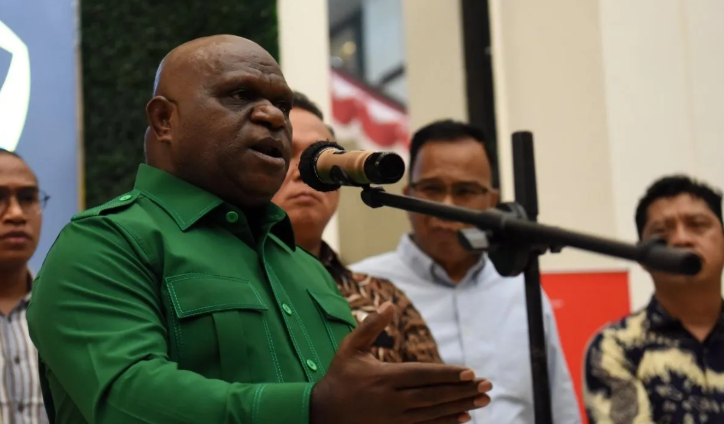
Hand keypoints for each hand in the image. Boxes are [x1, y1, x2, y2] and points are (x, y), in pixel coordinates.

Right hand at [310, 302, 491, 423]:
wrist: (323, 414)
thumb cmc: (339, 377)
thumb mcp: (349, 348)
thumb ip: (370, 327)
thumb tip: (388, 305)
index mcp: (384, 378)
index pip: (423, 375)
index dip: (447, 374)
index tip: (471, 372)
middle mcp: (392, 400)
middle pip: (434, 396)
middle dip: (462, 391)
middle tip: (487, 387)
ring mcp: (394, 418)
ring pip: (433, 412)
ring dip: (460, 406)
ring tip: (482, 401)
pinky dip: (446, 423)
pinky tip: (463, 418)